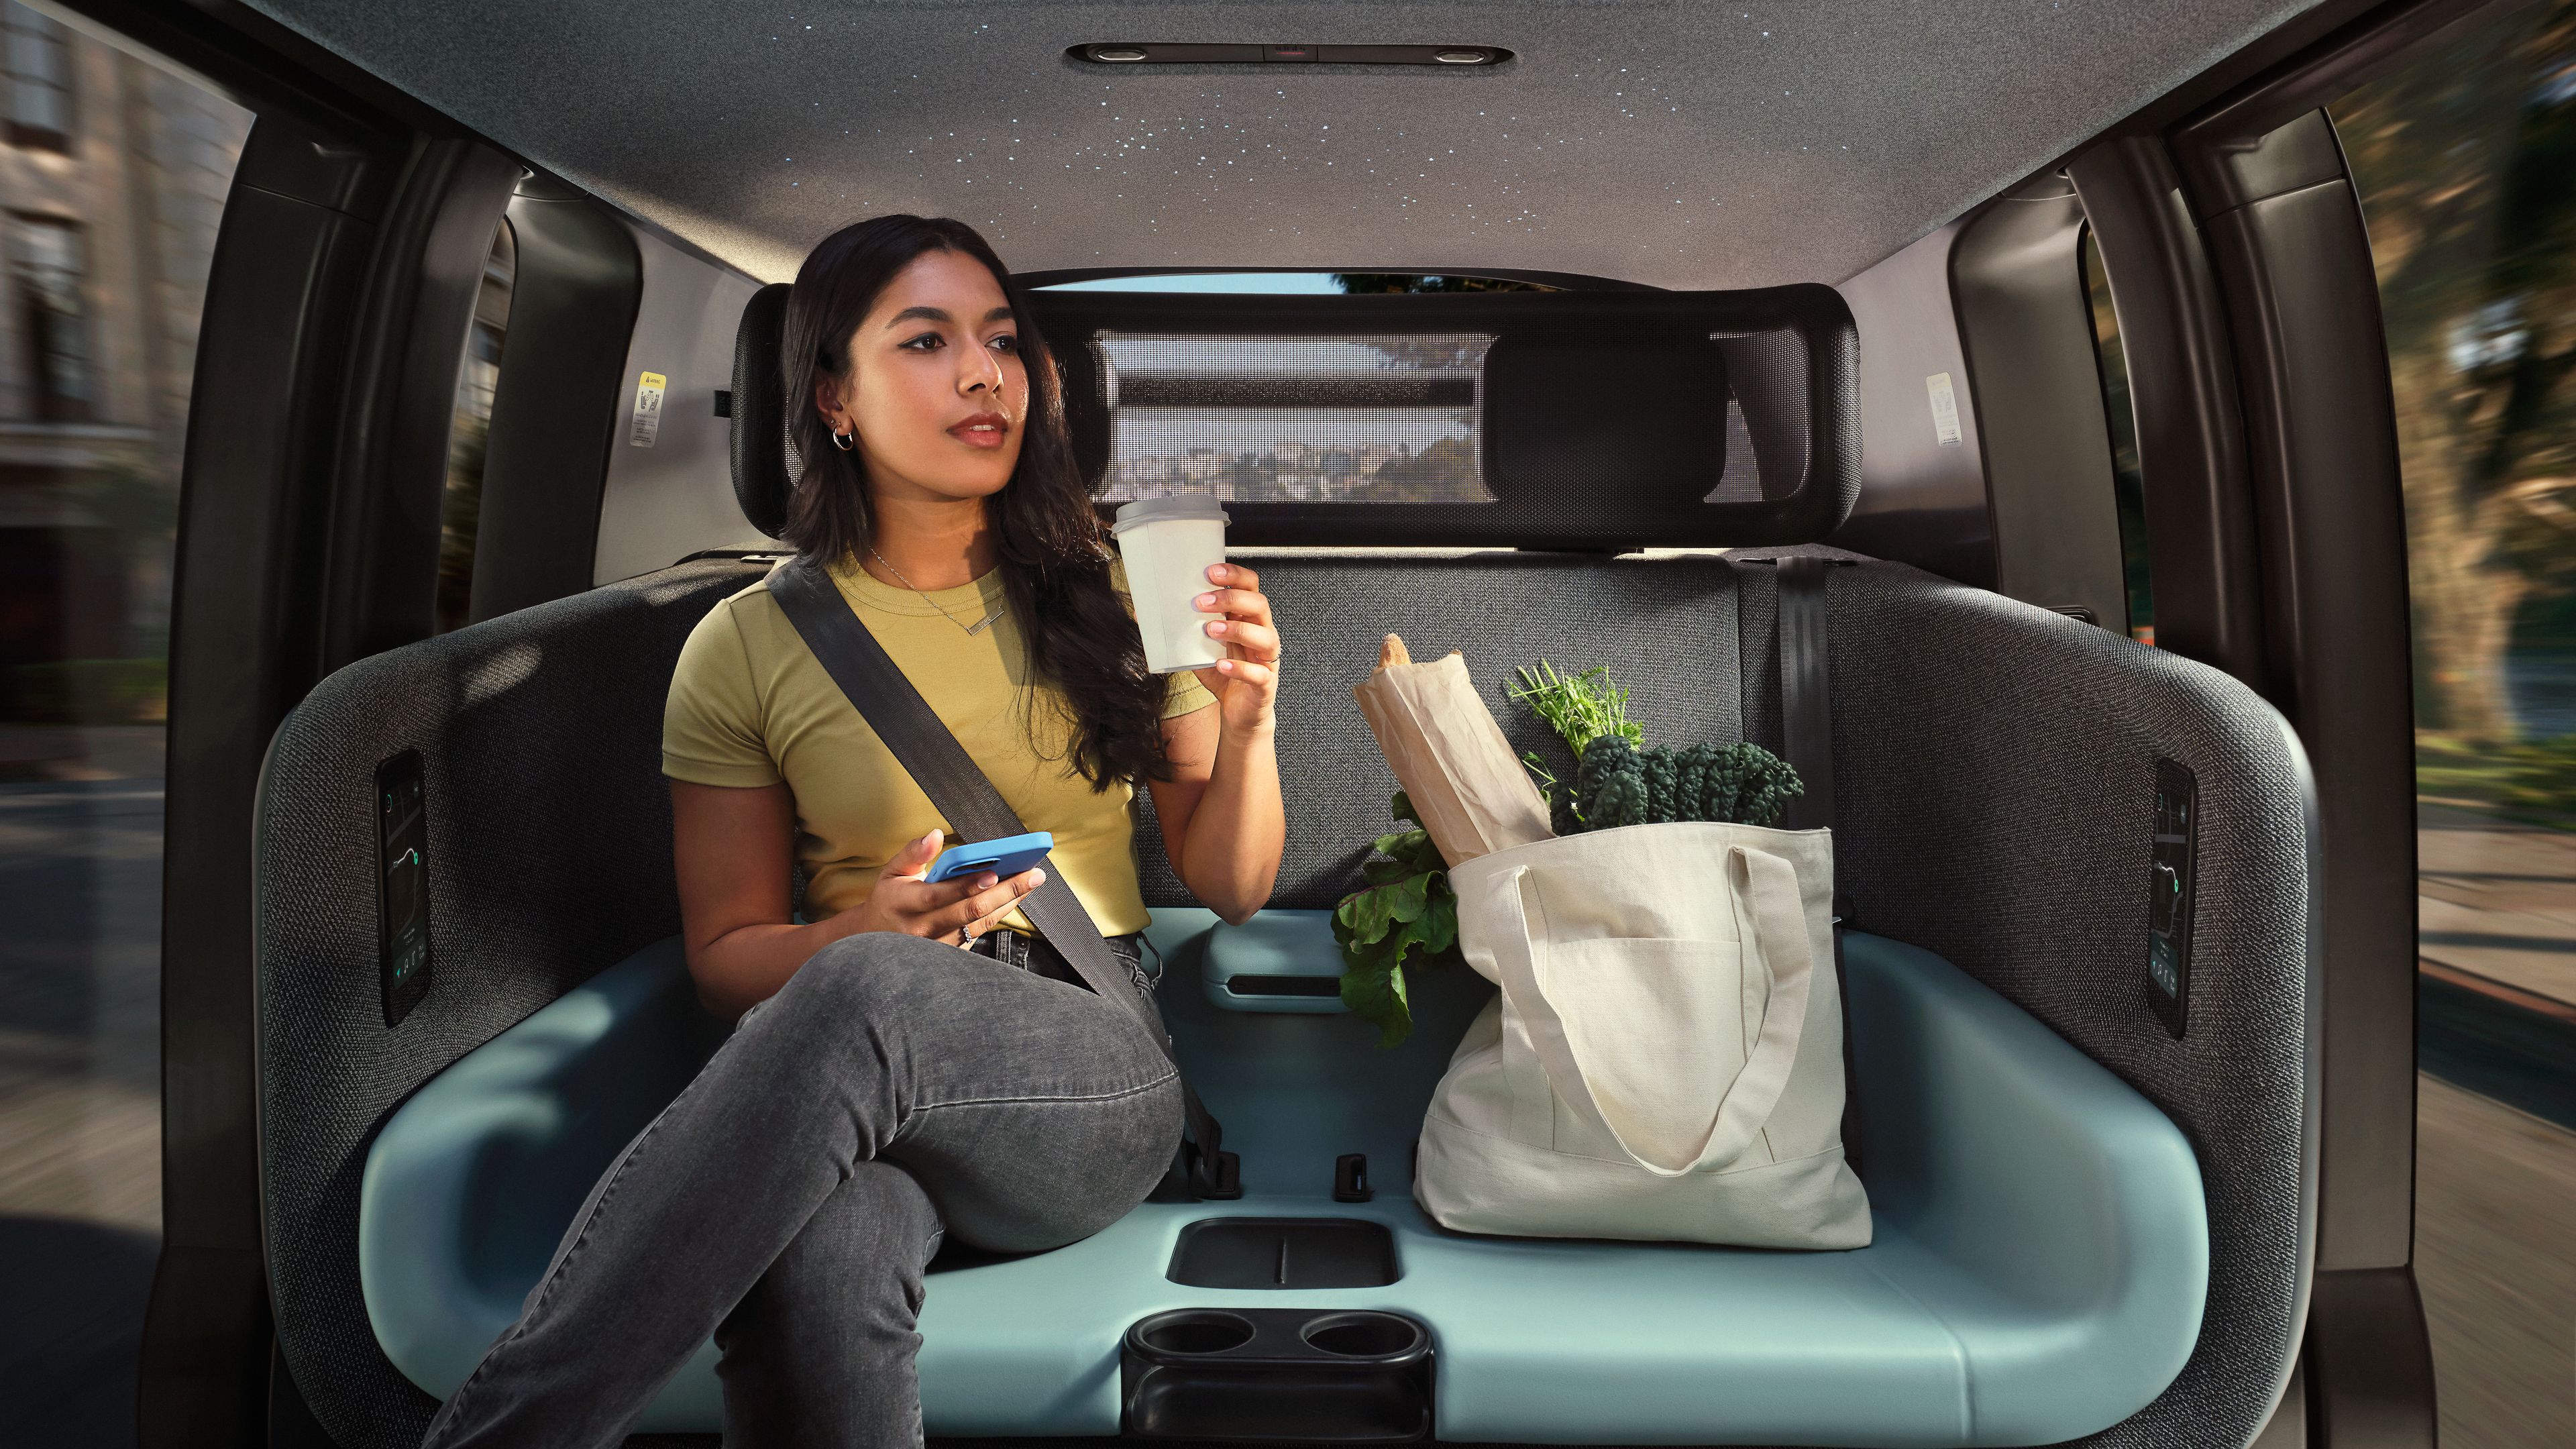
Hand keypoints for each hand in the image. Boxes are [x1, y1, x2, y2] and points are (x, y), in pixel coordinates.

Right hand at [839, 829, 1041, 946]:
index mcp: (903, 902)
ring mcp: (937, 944)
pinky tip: (1015, 898)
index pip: (938, 895)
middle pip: (969, 911)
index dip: (966, 885)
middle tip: (1033, 875)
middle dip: (1005, 891)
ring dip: (1009, 902)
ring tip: (1031, 882)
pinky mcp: (949, 952)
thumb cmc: (889, 900)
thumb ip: (913, 852)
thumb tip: (934, 835)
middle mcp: (922, 927)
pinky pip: (979, 934)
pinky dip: (999, 915)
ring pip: (980, 924)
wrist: (875, 940)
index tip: (992, 872)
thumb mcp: (892, 872)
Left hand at [1191, 562, 1280, 736]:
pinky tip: (1221, 665)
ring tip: (1210, 630)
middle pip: (1259, 604)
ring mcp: (1266, 658)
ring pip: (1265, 636)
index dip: (1234, 576)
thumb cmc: (1222, 674)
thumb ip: (1180, 630)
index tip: (1210, 572)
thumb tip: (1142, 614)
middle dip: (1231, 598)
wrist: (1238, 712)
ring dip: (1236, 629)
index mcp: (1247, 619)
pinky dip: (1240, 668)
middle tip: (1201, 602)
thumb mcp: (1198, 647)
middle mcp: (1262, 633)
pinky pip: (1258, 673)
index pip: (1250, 586)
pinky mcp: (1265, 683)